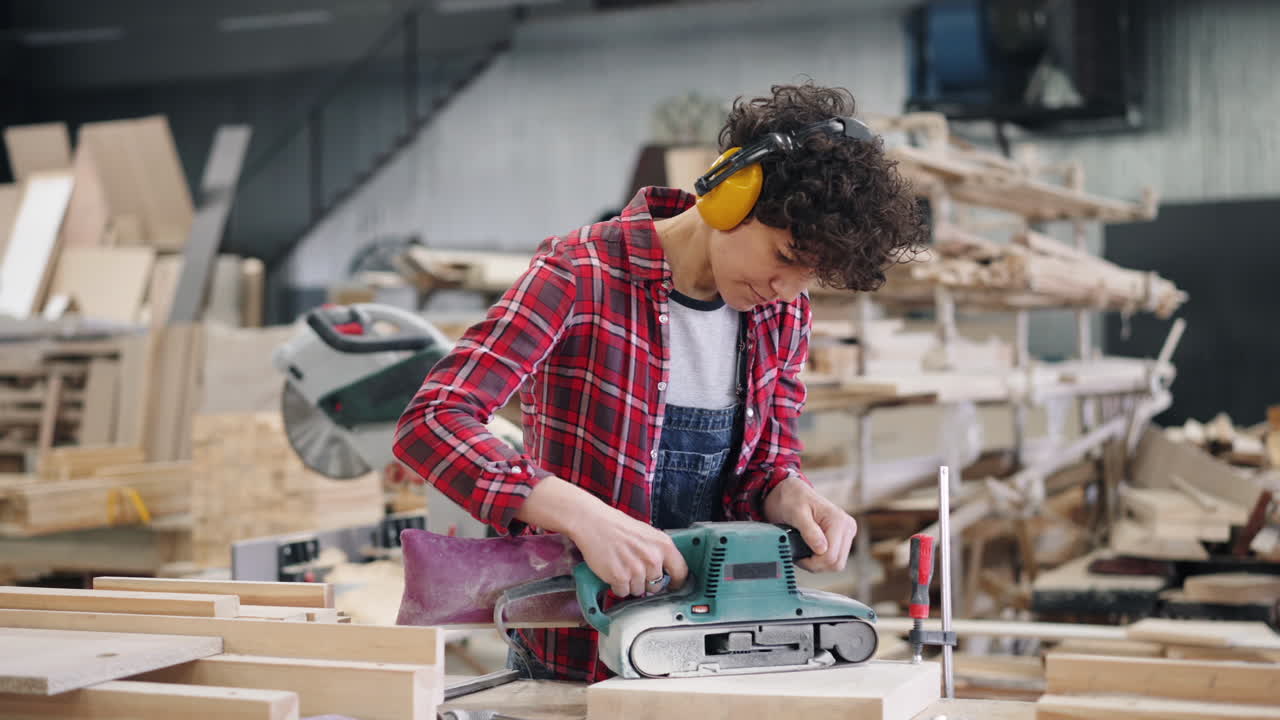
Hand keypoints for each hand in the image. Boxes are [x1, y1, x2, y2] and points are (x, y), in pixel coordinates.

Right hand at [568, 505, 688, 597]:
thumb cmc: (617, 526)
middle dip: (647, 582)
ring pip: (639, 591)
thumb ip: (659, 551)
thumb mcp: (647, 533)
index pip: (681, 572)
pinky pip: (622, 592)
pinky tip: (613, 571)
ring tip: (622, 566)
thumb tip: (666, 569)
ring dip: (630, 584)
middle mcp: (652, 558)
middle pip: (657, 586)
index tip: (672, 585)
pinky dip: (617, 586)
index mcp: (663, 545)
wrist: (593, 523)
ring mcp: (636, 569)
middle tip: (635, 569)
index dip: (676, 582)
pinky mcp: (619, 577)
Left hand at [763, 473, 856, 572]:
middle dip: (816, 565)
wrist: (791, 492)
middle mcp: (847, 526)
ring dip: (819, 564)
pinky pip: (835, 558)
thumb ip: (809, 531)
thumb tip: (821, 549)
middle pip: (837, 563)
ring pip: (837, 563)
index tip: (798, 558)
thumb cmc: (792, 499)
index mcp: (839, 520)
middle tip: (800, 558)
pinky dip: (822, 560)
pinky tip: (810, 552)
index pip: (831, 556)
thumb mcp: (796, 513)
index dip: (813, 563)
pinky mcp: (842, 537)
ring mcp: (847, 532)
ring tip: (803, 553)